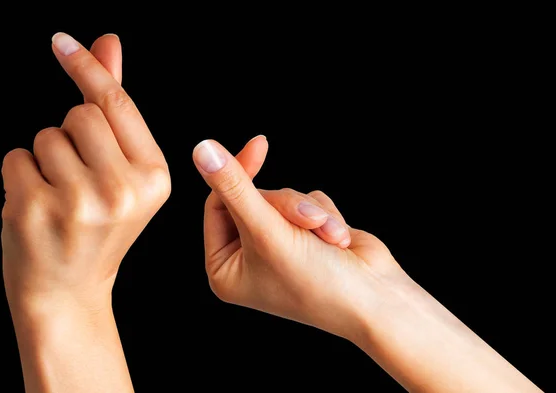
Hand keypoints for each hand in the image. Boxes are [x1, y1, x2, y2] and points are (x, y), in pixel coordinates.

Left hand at [2, 33, 169, 312]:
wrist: (69, 290)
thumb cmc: (98, 226)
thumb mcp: (123, 171)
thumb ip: (116, 107)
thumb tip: (109, 43)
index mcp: (154, 179)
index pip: (117, 105)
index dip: (88, 67)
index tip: (61, 41)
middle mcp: (124, 191)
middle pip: (81, 114)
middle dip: (72, 135)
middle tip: (79, 177)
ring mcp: (80, 202)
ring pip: (47, 135)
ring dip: (46, 157)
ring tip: (60, 196)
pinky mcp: (36, 210)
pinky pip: (16, 157)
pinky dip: (20, 175)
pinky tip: (37, 206)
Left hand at [194, 136, 541, 392]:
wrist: (376, 298)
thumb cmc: (317, 280)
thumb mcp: (267, 231)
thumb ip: (235, 188)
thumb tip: (203, 149)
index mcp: (224, 269)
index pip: (216, 205)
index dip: (237, 175)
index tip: (260, 146)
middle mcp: (247, 259)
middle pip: (252, 200)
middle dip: (286, 207)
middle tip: (307, 221)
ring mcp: (277, 248)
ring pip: (283, 199)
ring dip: (309, 213)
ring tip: (329, 237)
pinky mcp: (305, 237)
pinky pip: (306, 203)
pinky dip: (325, 216)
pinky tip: (338, 241)